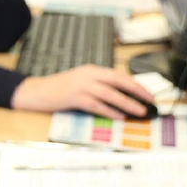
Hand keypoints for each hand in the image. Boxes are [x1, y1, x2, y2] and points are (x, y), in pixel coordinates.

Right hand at [10, 65, 156, 118]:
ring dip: (127, 103)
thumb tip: (120, 97)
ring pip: (110, 94)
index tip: (148, 93)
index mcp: (91, 70)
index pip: (119, 75)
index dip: (136, 84)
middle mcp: (88, 75)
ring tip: (139, 111)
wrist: (36, 91)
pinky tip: (119, 116)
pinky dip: (109, 111)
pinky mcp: (74, 97)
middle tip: (150, 101)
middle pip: (118, 81)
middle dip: (137, 91)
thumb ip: (97, 85)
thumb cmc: (58, 89)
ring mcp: (80, 85)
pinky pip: (96, 105)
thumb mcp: (80, 81)